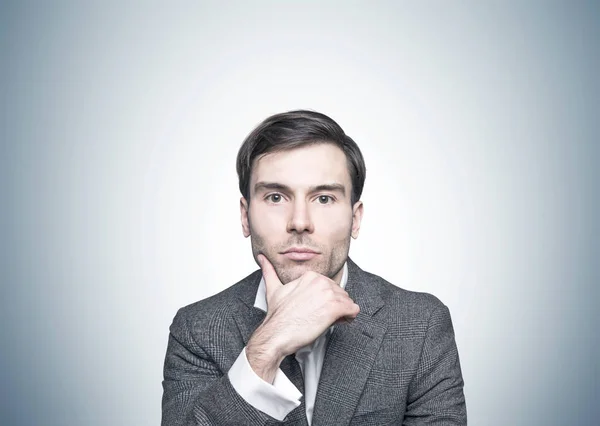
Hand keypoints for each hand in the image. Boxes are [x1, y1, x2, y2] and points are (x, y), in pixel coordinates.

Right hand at [246, 254, 359, 381]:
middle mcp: (321, 281)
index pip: (330, 287)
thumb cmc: (277, 315)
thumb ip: (269, 271)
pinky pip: (353, 310)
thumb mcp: (273, 288)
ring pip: (347, 302)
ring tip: (326, 321)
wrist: (277, 333)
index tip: (317, 309)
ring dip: (341, 314)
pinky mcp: (335, 308)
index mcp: (311, 276)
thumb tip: (262, 259)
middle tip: (321, 317)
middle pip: (340, 294)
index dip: (325, 300)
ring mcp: (329, 294)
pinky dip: (349, 318)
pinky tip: (338, 322)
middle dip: (334, 307)